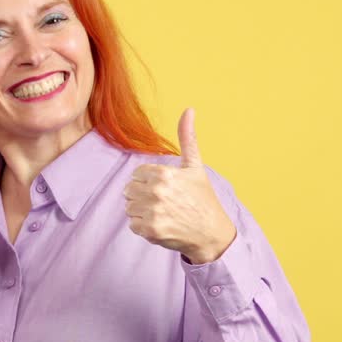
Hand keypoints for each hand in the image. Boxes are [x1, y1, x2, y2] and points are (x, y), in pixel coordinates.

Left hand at [123, 108, 236, 263]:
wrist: (212, 233)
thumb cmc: (203, 198)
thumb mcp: (195, 166)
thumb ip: (187, 137)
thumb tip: (189, 109)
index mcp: (163, 173)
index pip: (137, 174)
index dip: (149, 181)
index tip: (166, 188)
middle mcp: (156, 192)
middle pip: (129, 190)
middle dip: (142, 196)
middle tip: (163, 202)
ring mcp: (152, 212)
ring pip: (130, 207)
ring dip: (142, 212)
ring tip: (163, 213)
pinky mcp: (150, 231)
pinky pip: (133, 225)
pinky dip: (144, 227)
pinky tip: (162, 225)